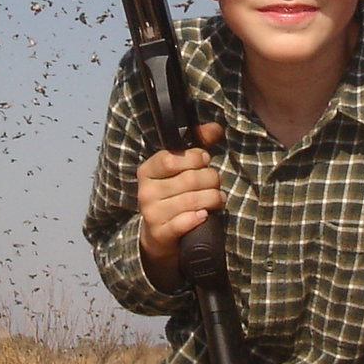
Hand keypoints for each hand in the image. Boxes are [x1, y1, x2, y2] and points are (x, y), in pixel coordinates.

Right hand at [136, 121, 224, 290]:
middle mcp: (146, 191)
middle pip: (188, 179)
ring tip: (217, 199)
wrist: (158, 236)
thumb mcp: (181, 170)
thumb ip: (198, 145)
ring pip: (191, 201)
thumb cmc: (173, 196)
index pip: (169, 159)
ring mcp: (151, 213)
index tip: (205, 160)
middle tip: (216, 183)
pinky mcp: (160, 233)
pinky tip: (204, 215)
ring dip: (212, 198)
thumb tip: (216, 128)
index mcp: (148, 171)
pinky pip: (184, 222)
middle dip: (211, 179)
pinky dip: (198, 217)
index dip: (193, 158)